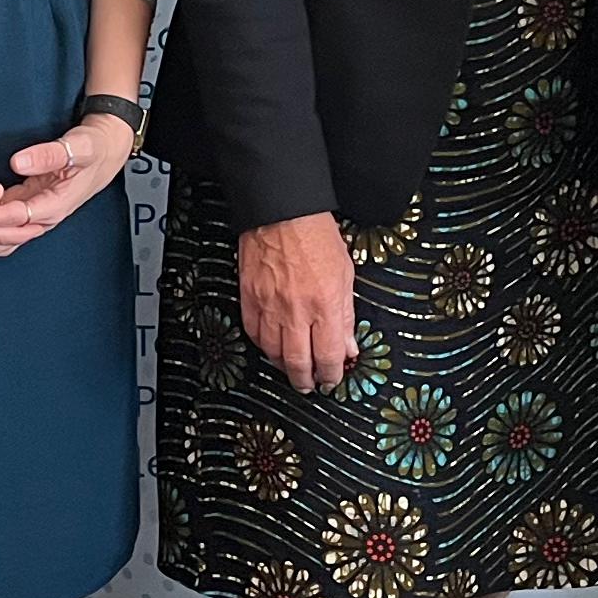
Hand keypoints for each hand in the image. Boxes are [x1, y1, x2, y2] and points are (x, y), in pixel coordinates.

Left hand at [0, 113, 138, 250]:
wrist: (105, 152)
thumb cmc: (93, 149)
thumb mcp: (77, 147)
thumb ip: (48, 155)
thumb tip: (18, 163)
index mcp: (54, 205)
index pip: (13, 217)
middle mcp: (43, 216)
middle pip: (3, 234)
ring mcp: (35, 214)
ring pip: (1, 235)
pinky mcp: (28, 207)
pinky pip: (2, 224)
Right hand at [237, 213, 358, 393]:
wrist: (280, 211)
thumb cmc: (315, 235)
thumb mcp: (345, 273)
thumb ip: (346, 314)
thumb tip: (348, 345)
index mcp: (325, 304)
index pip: (329, 356)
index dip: (331, 374)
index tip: (332, 378)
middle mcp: (296, 310)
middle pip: (298, 362)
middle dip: (306, 380)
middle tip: (310, 385)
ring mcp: (270, 306)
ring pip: (273, 353)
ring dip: (284, 366)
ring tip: (292, 370)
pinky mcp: (249, 298)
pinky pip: (254, 333)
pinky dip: (263, 346)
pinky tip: (271, 347)